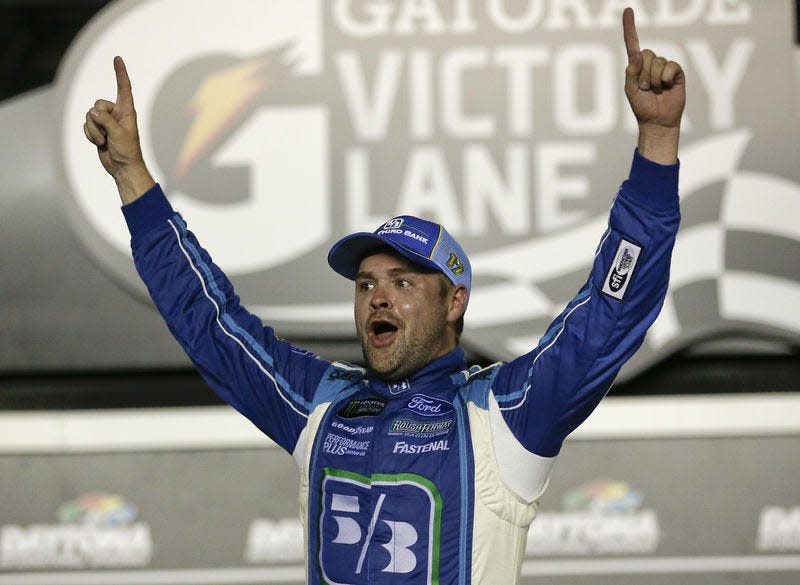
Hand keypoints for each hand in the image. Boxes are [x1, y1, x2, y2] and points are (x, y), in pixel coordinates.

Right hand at [83, 56, 153, 202]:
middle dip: (99, 119)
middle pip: (98, 104)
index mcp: (127, 111)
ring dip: (94, 131)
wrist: (122, 167)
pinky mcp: (98, 130)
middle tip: (109, 133)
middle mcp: (116, 113)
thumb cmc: (127, 151)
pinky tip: (100, 143)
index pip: (123, 88)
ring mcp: (106, 121)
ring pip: (89, 116)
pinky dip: (90, 135)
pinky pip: (86, 126)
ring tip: (105, 140)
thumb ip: (106, 120)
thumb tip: (93, 112)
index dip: (120, 73)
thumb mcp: (119, 133)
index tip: (117, 59)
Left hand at [623, 8, 684, 163]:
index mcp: (636, 67)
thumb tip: (636, 56)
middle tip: (646, 88)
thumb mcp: (631, 90)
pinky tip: (667, 87)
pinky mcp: (676, 72)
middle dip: (644, 73)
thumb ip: (631, 73)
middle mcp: (650, 64)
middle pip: (646, 53)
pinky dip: (666, 77)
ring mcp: (664, 67)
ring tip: (656, 91)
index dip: (630, 28)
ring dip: (654, 79)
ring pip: (658, 61)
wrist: (658, 120)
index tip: (628, 10)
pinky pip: (670, 66)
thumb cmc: (642, 107)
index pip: (632, 44)